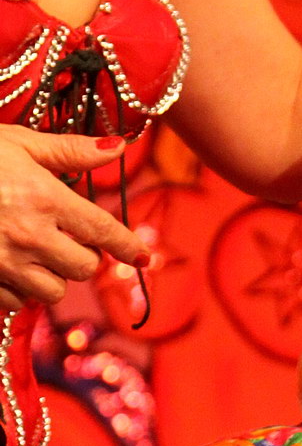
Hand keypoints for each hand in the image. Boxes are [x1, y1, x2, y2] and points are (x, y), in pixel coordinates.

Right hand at [0, 127, 149, 310]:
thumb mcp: (18, 143)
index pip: (104, 232)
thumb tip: (117, 147)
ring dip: (53, 276)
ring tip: (38, 252)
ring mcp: (2, 263)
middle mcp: (29, 236)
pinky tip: (11, 266)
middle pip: (83, 268)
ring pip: (54, 291)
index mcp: (45, 198)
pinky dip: (20, 290)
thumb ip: (70, 151)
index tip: (143, 256)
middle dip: (83, 255)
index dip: (129, 246)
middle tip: (69, 237)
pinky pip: (17, 302)